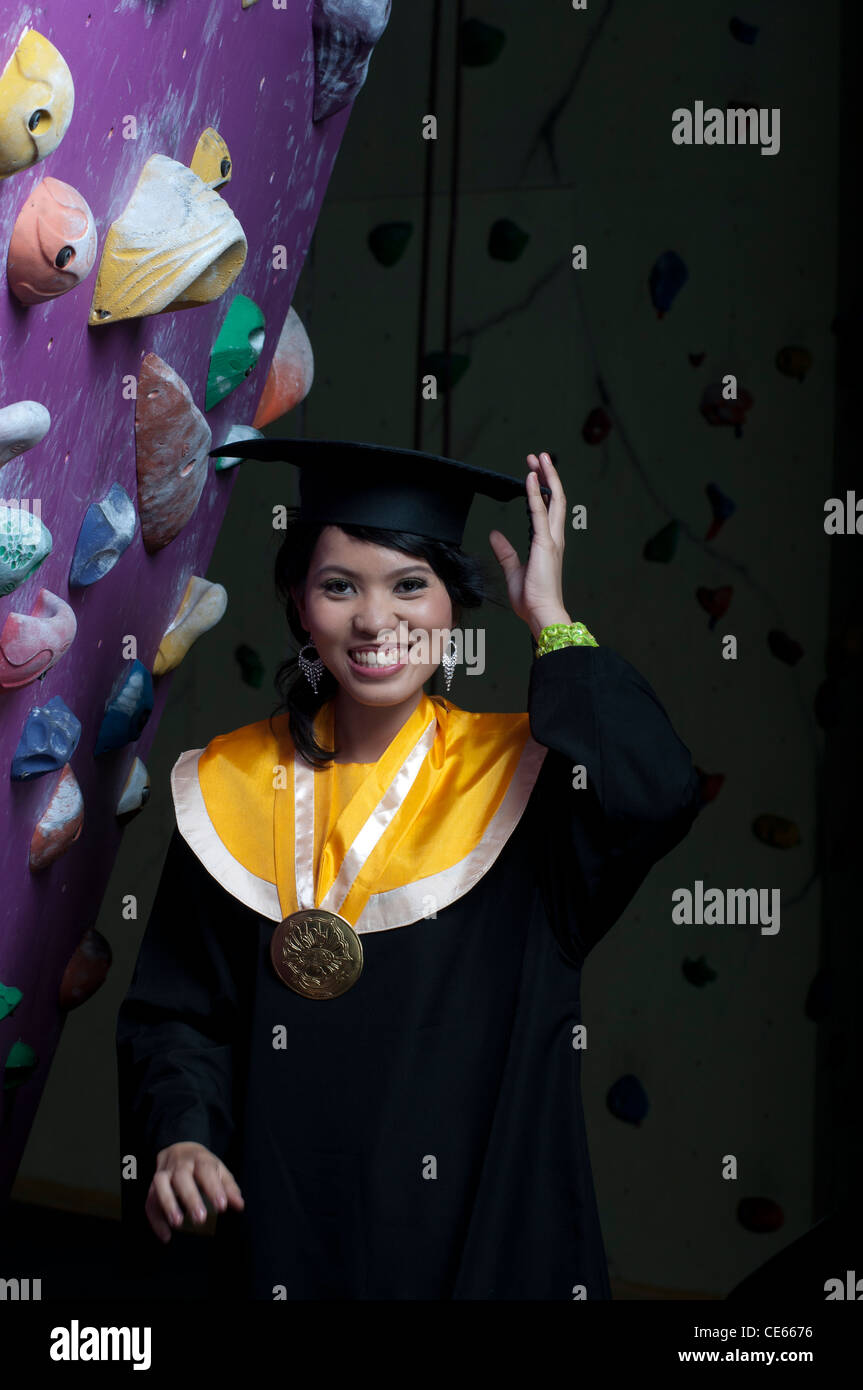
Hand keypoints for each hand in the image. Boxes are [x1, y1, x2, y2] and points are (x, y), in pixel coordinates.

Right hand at [145, 1141, 243, 1243]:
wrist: (179, 1150)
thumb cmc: (203, 1166)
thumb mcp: (219, 1171)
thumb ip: (229, 1188)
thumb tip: (239, 1205)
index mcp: (200, 1159)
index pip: (206, 1170)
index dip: (214, 1188)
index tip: (222, 1207)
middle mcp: (180, 1165)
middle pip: (182, 1178)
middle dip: (190, 1198)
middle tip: (200, 1219)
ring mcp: (164, 1174)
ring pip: (160, 1186)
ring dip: (168, 1205)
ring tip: (178, 1224)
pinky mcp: (152, 1187)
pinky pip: (149, 1201)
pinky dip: (155, 1219)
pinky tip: (166, 1236)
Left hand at [489, 452, 570, 639]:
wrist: (539, 612)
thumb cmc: (530, 598)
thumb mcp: (513, 571)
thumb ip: (506, 551)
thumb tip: (495, 535)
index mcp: (547, 544)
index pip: (547, 509)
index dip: (542, 489)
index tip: (533, 473)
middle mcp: (553, 538)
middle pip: (555, 499)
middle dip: (548, 476)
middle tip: (540, 457)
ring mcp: (551, 540)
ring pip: (553, 499)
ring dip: (546, 476)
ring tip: (539, 457)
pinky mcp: (545, 544)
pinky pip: (539, 513)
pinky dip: (535, 493)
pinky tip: (529, 478)